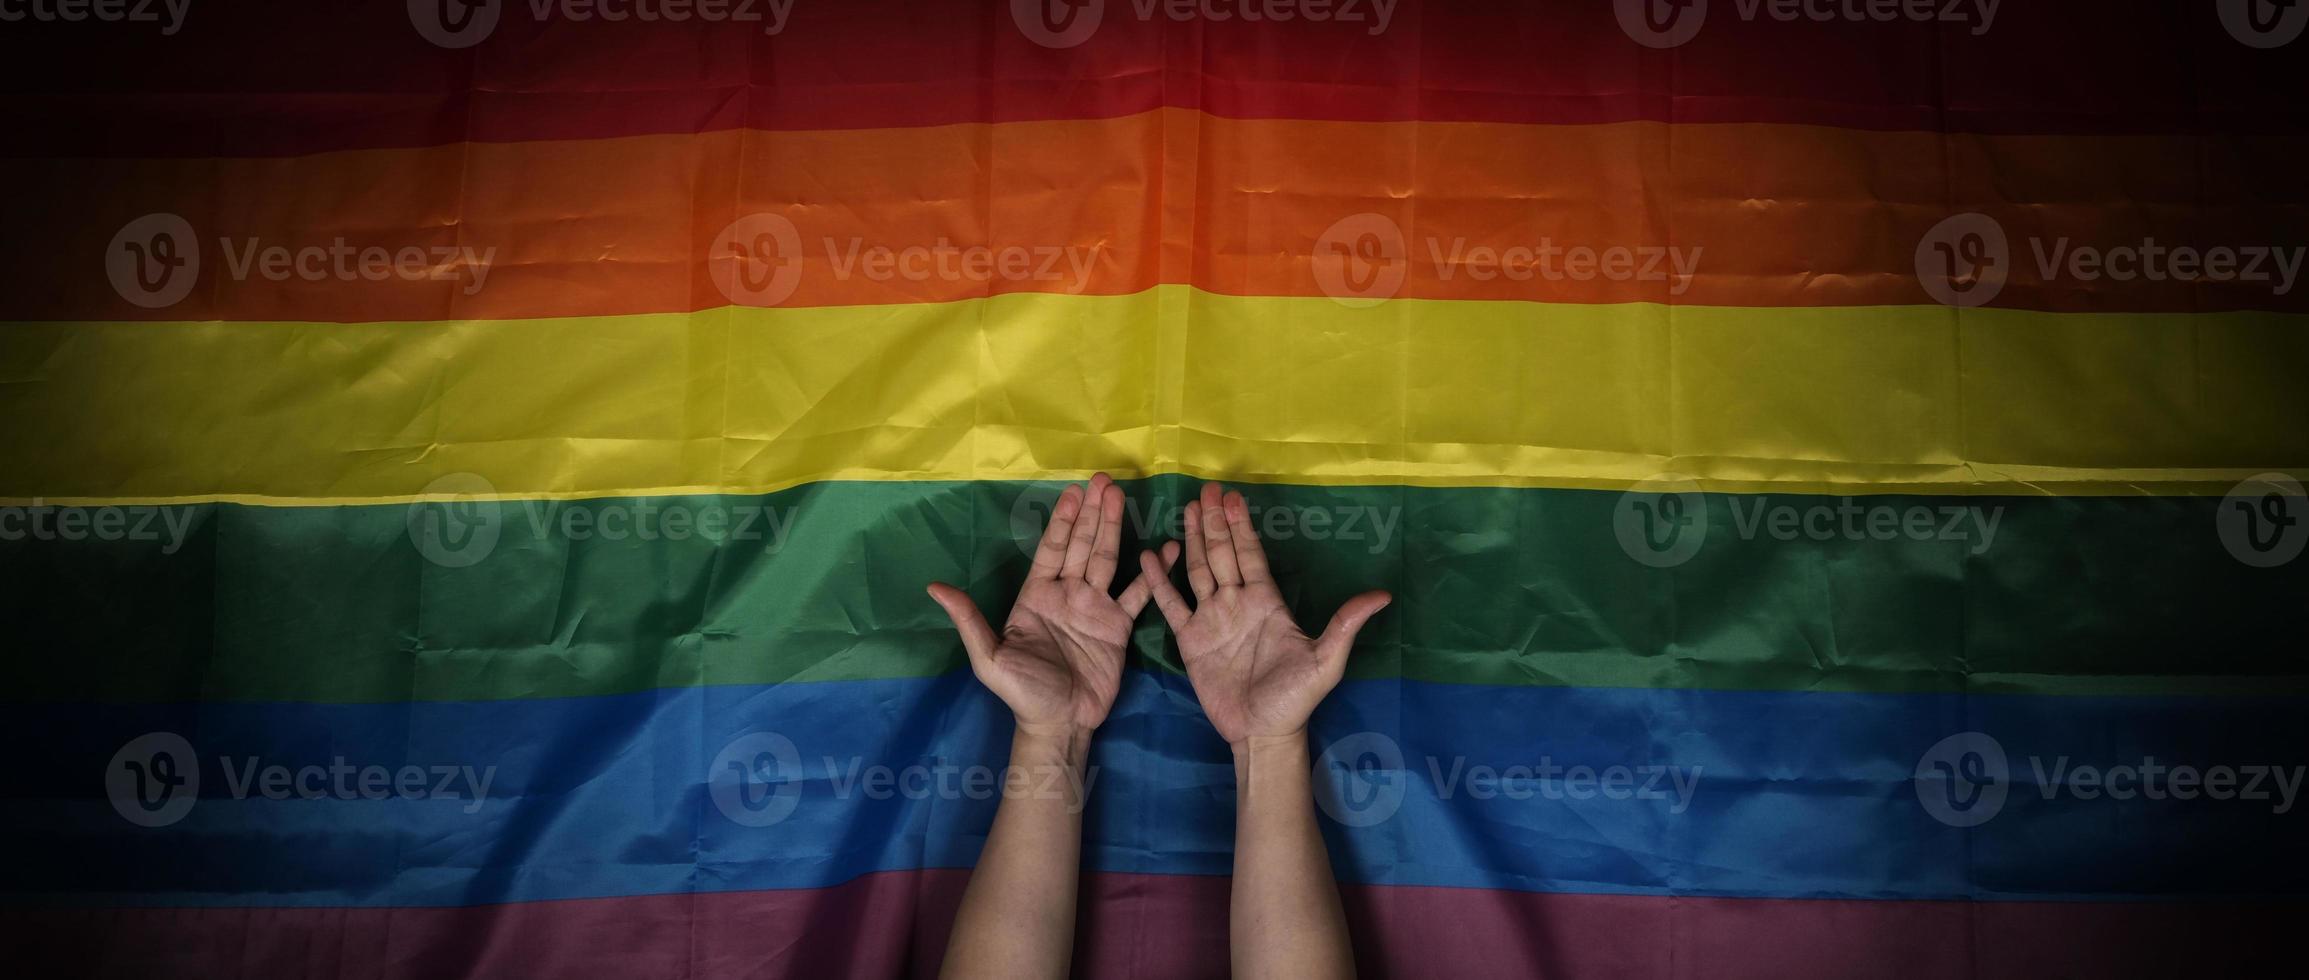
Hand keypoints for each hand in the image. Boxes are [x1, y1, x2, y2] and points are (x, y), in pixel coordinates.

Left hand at [929, 474, 1180, 737]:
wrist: (1060, 724)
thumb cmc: (1023, 692)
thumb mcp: (989, 657)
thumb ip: (968, 620)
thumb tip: (934, 587)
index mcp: (1037, 596)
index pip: (1051, 550)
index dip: (1063, 521)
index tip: (1073, 492)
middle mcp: (1066, 594)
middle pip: (1082, 546)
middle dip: (1092, 514)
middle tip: (1105, 481)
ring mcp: (1094, 608)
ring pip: (1107, 559)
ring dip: (1115, 529)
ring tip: (1123, 498)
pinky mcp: (1118, 627)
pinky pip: (1137, 594)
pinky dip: (1152, 572)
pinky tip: (1163, 549)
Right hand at [1139, 483, 1390, 745]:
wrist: (1262, 732)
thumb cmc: (1295, 698)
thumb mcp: (1326, 660)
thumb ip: (1346, 624)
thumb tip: (1383, 595)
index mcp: (1266, 602)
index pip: (1251, 554)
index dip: (1241, 527)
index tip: (1232, 499)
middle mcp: (1237, 602)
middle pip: (1223, 553)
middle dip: (1214, 522)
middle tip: (1206, 490)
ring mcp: (1212, 619)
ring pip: (1198, 569)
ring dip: (1191, 539)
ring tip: (1184, 509)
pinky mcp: (1190, 639)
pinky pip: (1172, 604)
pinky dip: (1161, 579)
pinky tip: (1152, 555)